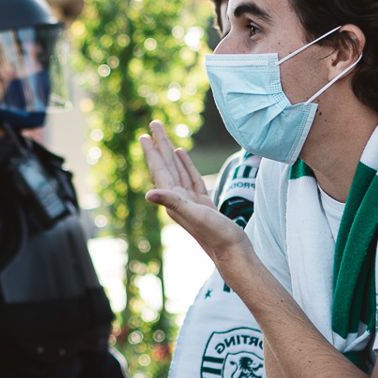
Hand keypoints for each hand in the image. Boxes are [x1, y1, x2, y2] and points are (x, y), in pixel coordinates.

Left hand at [141, 121, 247, 271]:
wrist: (233, 252)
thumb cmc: (216, 235)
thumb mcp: (194, 215)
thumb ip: (172, 202)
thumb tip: (148, 194)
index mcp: (173, 200)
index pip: (160, 170)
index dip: (153, 152)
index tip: (145, 135)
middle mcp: (178, 199)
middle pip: (166, 166)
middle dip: (160, 145)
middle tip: (153, 125)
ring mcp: (190, 201)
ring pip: (177, 170)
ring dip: (170, 153)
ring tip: (164, 138)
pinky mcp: (203, 202)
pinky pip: (191, 178)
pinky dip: (186, 165)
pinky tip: (182, 155)